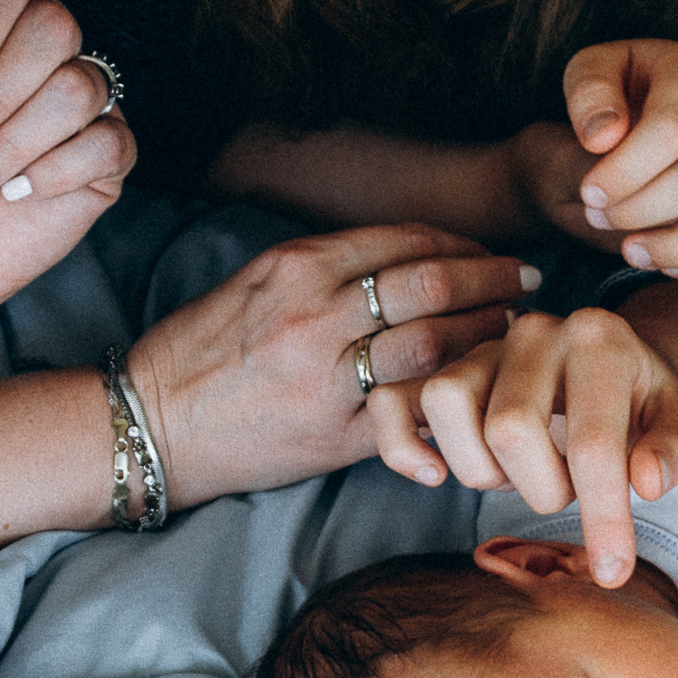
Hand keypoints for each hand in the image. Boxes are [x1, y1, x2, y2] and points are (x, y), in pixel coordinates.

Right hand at [122, 224, 532, 506]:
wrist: (151, 424)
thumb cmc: (202, 349)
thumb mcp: (256, 280)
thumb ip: (328, 264)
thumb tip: (409, 254)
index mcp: (296, 267)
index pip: (404, 242)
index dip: (462, 246)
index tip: (490, 252)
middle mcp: (315, 316)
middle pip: (431, 286)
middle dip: (491, 281)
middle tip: (526, 283)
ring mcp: (328, 378)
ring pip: (434, 345)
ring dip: (486, 334)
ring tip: (515, 330)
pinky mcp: (336, 435)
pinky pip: (413, 411)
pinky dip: (456, 399)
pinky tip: (484, 389)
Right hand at [367, 308, 677, 588]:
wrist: (612, 366)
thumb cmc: (645, 404)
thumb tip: (647, 482)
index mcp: (601, 339)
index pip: (593, 442)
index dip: (603, 516)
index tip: (614, 570)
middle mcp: (536, 332)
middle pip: (509, 429)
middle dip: (543, 489)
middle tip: (568, 491)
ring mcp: (482, 349)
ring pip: (447, 406)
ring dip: (481, 468)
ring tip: (519, 474)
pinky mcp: (442, 371)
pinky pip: (393, 403)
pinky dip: (402, 446)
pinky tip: (435, 476)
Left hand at [546, 40, 677, 281]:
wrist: (665, 111)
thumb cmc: (625, 96)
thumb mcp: (592, 72)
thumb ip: (589, 93)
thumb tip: (603, 137)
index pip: (671, 128)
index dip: (625, 173)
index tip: (591, 193)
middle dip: (642, 212)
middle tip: (602, 218)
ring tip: (633, 251)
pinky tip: (670, 264)